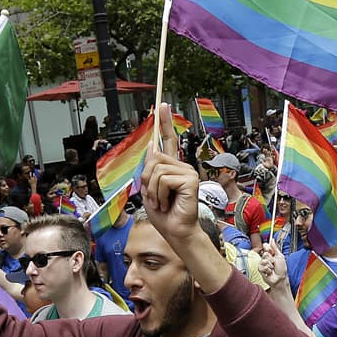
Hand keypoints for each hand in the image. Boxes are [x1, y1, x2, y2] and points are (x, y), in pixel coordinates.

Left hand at [140, 103, 202, 243]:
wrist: (175, 231)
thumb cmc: (163, 214)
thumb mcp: (149, 188)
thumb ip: (150, 168)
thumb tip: (152, 146)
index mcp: (172, 167)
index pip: (168, 140)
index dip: (164, 122)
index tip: (162, 105)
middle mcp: (181, 166)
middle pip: (153, 158)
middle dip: (146, 179)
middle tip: (154, 197)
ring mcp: (187, 172)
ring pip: (156, 169)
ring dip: (152, 190)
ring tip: (161, 202)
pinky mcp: (190, 179)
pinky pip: (163, 179)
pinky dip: (159, 194)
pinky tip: (167, 203)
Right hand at [258, 237, 290, 296]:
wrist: (280, 279)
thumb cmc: (281, 269)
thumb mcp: (280, 256)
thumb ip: (275, 247)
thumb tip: (272, 239)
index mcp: (271, 253)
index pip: (266, 246)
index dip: (269, 248)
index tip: (272, 252)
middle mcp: (266, 258)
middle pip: (265, 253)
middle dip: (271, 258)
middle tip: (274, 262)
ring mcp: (263, 263)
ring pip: (263, 260)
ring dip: (270, 265)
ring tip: (272, 268)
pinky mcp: (260, 269)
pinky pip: (262, 266)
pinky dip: (267, 269)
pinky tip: (269, 271)